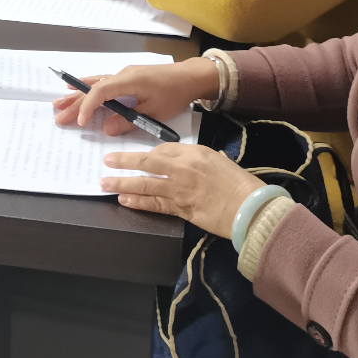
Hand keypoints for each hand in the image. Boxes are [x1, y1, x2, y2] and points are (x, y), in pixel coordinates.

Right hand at [52, 59, 219, 133]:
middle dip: (74, 102)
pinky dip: (88, 88)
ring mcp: (124, 74)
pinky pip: (102, 82)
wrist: (191, 77)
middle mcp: (122, 74)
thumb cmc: (175, 93)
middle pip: (92, 88)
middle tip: (57, 114)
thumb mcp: (154, 112)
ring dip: (77, 94)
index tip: (79, 122)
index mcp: (128, 81)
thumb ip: (128, 121)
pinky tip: (77, 88)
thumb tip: (106, 129)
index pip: (100, 93)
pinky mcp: (127, 77)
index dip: (87, 107)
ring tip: (58, 102)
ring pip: (95, 84)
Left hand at [101, 144, 264, 235]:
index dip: (146, 154)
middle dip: (124, 162)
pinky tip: (124, 200)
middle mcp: (183, 168)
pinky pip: (154, 204)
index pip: (163, 148)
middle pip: (147, 162)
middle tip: (107, 161)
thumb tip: (185, 164)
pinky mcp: (181, 209)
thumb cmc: (240, 184)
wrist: (251, 207)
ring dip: (123, 184)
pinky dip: (138, 202)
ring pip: (145, 184)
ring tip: (106, 183)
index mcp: (194, 153)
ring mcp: (180, 189)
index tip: (134, 157)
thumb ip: (199, 160)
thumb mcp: (220, 161)